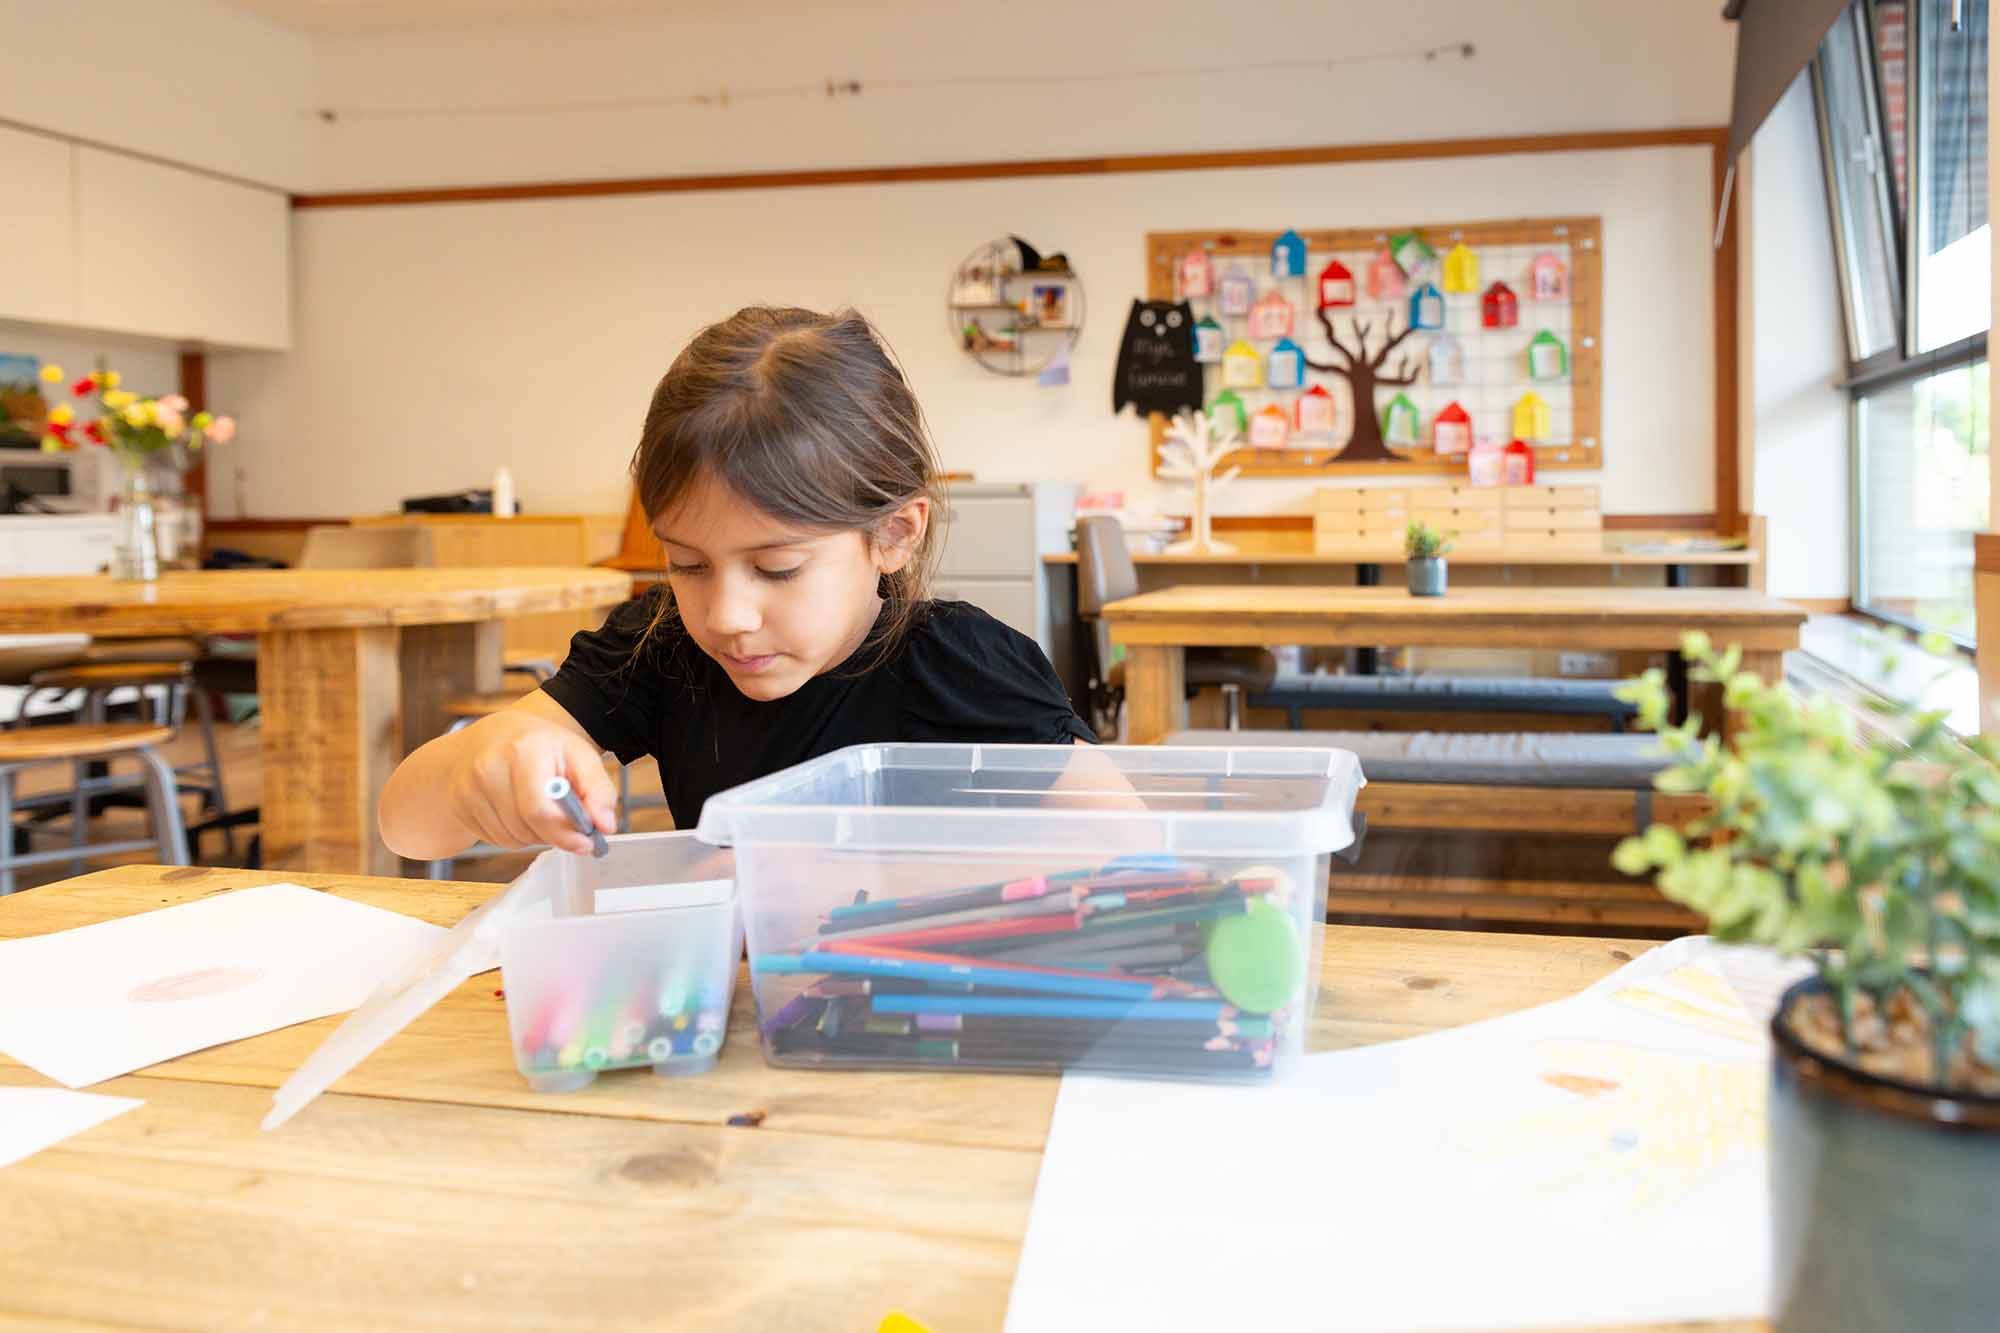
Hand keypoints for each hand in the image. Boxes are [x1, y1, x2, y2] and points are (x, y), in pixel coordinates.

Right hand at [442, 711, 618, 855]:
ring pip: (512, 839)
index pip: (540, 809)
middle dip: (553, 833)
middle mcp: (489, 766)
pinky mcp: (458, 804)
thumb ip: (597, 790)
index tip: (586, 843)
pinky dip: (513, 834)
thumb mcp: (577, 755)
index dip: (565, 833)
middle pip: (526, 828)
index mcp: (523, 749)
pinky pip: (495, 840)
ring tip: (537, 807)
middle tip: (565, 819)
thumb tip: (604, 826)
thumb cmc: (539, 747)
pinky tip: (515, 810)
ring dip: (533, 835)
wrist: (489, 737)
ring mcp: (468, 786)